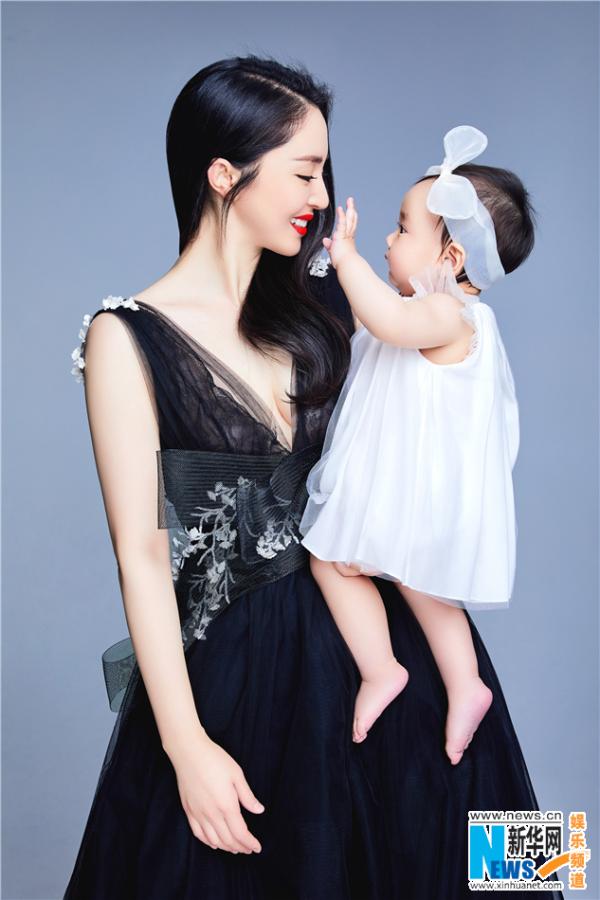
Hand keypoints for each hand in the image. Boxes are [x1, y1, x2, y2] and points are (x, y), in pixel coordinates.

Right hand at [169, 731, 264, 853]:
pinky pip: (198, 833)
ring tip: (235, 848)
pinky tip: (214, 843)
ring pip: (213, 840)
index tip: (257, 847)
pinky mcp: (189, 810)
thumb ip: (247, 796)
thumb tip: (259, 810)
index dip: (249, 843)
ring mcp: (198, 813)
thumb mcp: (236, 774)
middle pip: (228, 840)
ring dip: (226, 847)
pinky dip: (208, 842)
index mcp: (227, 805)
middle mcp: (212, 814)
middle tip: (249, 849)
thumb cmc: (215, 759)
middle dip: (240, 847)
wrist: (189, 752)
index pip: (240, 833)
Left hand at [323, 197, 358, 268]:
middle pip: (351, 220)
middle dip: (351, 210)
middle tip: (351, 201)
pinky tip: (340, 208)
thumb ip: (330, 245)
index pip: (349, 226)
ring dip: (349, 209)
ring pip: (349, 219)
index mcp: (348, 240)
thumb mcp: (334, 251)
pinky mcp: (341, 236)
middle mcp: (348, 236)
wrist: (347, 265)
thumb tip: (325, 240)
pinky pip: (341, 223)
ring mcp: (346, 235)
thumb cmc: (342, 262)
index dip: (349, 218)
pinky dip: (341, 215)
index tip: (349, 212)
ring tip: (350, 200)